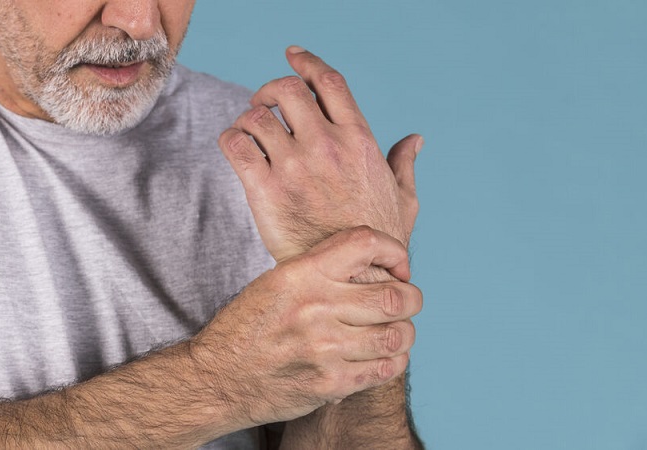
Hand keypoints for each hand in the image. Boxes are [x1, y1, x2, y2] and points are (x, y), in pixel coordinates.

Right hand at [190, 227, 422, 428]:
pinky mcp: (331, 382)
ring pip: (397, 334)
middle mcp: (316, 306)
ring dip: (406, 332)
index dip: (394, 251)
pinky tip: (386, 356)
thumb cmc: (249, 326)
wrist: (217, 378)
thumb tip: (376, 262)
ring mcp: (325, 347)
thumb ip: (322, 267)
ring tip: (398, 331)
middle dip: (412, 298)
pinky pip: (385, 368)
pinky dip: (395, 361)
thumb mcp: (277, 281)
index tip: (398, 266)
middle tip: (408, 302)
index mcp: (302, 273)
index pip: (366, 243)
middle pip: (394, 295)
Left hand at [219, 46, 421, 261]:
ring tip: (253, 130)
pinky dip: (231, 138)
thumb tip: (415, 139)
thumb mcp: (404, 200)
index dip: (306, 61)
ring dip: (250, 115)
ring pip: (257, 114)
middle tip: (267, 102)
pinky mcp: (265, 191)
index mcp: (359, 140)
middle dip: (272, 89)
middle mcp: (326, 146)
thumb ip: (405, 164)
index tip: (293, 55)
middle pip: (287, 89)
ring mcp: (294, 167)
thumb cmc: (381, 242)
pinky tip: (239, 148)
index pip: (328, 80)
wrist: (353, 282)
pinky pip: (235, 144)